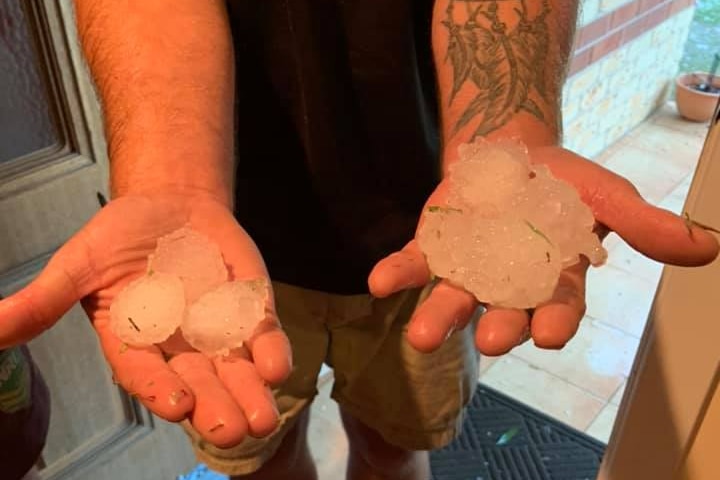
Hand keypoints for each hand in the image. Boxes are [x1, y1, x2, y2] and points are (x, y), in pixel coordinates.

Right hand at [0, 194, 291, 447]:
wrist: (173, 204)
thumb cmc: (121, 235)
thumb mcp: (81, 263)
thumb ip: (46, 299)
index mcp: (135, 343)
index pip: (146, 374)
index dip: (160, 388)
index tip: (177, 402)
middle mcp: (179, 348)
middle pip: (199, 384)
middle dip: (214, 408)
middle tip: (230, 429)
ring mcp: (218, 332)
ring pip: (236, 372)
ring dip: (251, 393)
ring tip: (263, 419)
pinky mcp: (250, 312)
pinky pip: (263, 337)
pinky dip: (272, 351)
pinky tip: (278, 366)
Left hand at [369, 146, 718, 354]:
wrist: (511, 151)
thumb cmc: (563, 181)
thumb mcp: (606, 196)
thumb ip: (643, 224)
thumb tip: (705, 248)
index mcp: (552, 279)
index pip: (557, 308)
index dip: (554, 321)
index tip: (549, 334)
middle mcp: (508, 284)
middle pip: (503, 312)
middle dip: (496, 326)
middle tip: (489, 340)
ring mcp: (467, 268)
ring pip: (453, 298)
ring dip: (438, 317)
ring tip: (423, 337)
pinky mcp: (432, 248)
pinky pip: (413, 264)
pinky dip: (397, 274)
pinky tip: (380, 284)